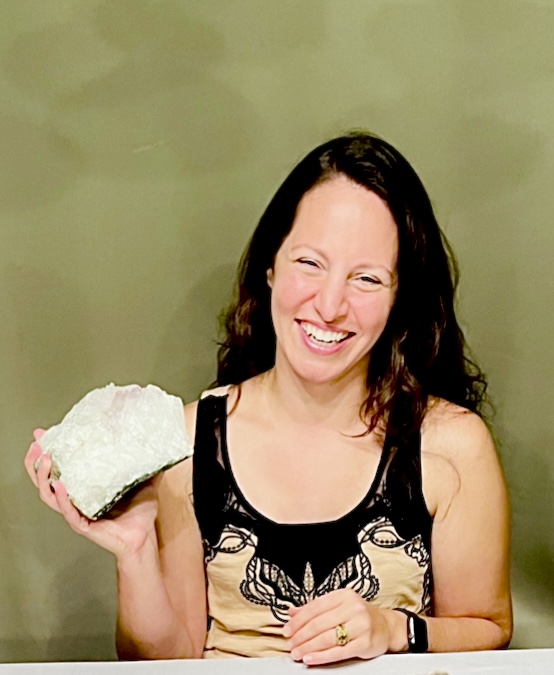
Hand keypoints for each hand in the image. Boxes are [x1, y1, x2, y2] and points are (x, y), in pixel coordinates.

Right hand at [24, 429, 159, 560]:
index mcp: (84, 487)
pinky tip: (59, 485)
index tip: (41, 434)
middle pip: (45, 481)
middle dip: (36, 462)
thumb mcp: (143, 479)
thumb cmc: (141, 511)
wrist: (145, 536)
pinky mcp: (83, 525)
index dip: (47, 452)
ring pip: (50, 495)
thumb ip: (145, 462)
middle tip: (36, 444)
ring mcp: (77, 512)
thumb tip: (153, 440)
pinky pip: (68, 511)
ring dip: (44, 477)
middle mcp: (76, 499)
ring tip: (46, 459)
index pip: (60, 468)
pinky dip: (61, 498)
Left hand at [283, 589, 401, 664]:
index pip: (315, 607)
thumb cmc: (359, 615)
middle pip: (319, 623)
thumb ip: (316, 608)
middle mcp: (353, 608)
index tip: (287, 629)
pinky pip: (338, 651)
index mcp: (343, 595)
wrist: (386, 627)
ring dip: (308, 647)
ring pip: (327, 638)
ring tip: (297, 653)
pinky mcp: (364, 643)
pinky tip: (311, 658)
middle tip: (290, 643)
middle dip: (301, 635)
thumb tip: (292, 612)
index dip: (298, 620)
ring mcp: (360, 625)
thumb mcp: (339, 605)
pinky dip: (321, 656)